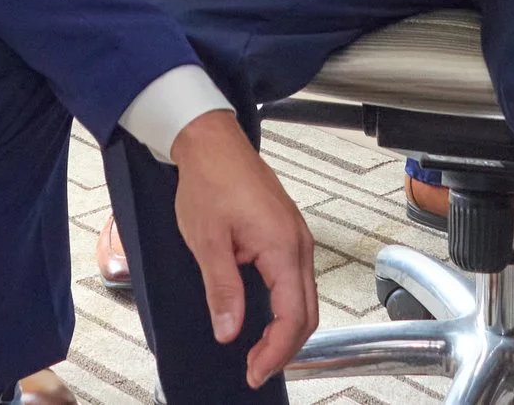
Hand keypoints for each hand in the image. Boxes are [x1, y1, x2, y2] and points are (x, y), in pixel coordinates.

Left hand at [168, 110, 318, 385]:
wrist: (212, 143)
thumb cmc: (210, 180)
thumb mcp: (207, 241)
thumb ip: (222, 289)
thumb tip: (229, 331)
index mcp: (282, 246)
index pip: (292, 316)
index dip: (275, 351)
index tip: (254, 371)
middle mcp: (298, 243)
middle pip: (306, 313)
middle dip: (284, 348)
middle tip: (255, 369)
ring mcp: (296, 238)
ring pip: (304, 299)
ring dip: (286, 329)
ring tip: (258, 350)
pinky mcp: (287, 234)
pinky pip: (296, 281)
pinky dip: (285, 308)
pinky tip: (265, 318)